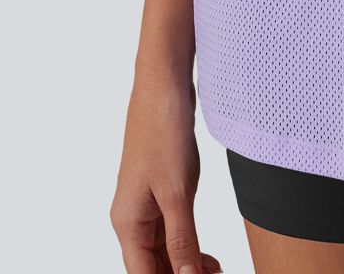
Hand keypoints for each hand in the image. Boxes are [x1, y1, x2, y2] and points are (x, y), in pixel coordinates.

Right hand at [110, 68, 222, 273]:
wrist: (164, 88)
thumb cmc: (164, 134)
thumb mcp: (177, 192)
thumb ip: (182, 239)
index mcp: (128, 223)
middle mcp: (131, 219)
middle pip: (151, 267)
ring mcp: (144, 206)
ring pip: (162, 252)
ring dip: (185, 266)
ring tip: (216, 273)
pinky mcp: (159, 193)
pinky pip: (170, 231)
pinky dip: (187, 246)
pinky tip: (207, 257)